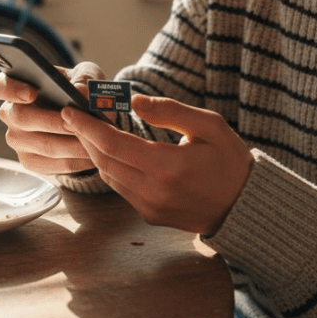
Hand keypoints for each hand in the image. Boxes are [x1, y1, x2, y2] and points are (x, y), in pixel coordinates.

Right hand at [0, 61, 105, 175]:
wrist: (85, 119)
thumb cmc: (78, 90)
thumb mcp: (85, 76)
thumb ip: (84, 78)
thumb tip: (80, 92)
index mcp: (14, 86)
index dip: (12, 89)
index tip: (32, 93)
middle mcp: (9, 113)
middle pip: (20, 118)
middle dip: (52, 121)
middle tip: (75, 122)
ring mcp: (17, 140)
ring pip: (43, 145)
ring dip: (71, 144)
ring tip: (93, 140)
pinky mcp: (29, 161)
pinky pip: (52, 164)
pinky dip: (75, 160)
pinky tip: (92, 154)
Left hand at [61, 93, 252, 235]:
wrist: (246, 207)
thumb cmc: (230, 161)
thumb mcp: (209, 126)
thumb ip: (170, 111)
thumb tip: (134, 101)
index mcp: (167, 167)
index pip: (113, 145)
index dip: (87, 126)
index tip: (70, 111)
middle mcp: (154, 192)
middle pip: (104, 161)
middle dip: (85, 137)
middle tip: (73, 116)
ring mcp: (150, 208)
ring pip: (108, 176)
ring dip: (95, 153)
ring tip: (88, 130)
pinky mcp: (150, 217)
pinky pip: (121, 188)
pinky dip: (110, 168)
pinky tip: (110, 151)